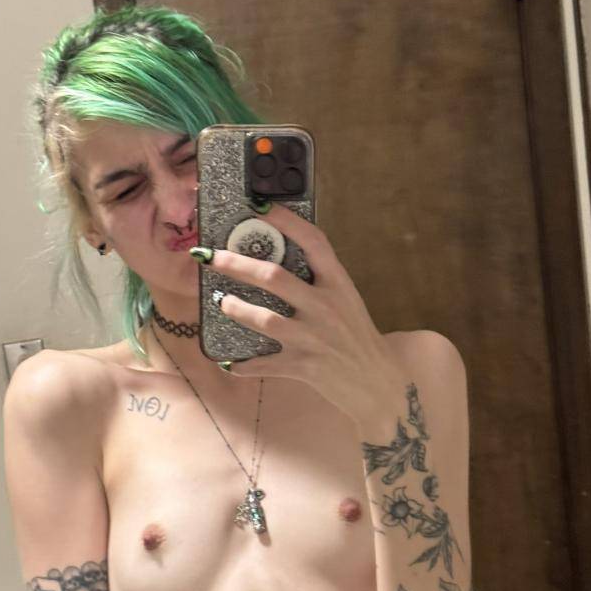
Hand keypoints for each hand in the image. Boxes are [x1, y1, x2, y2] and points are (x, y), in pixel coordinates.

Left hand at [197, 202, 402, 421]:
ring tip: (223, 303)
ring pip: (264, 319)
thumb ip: (320, 283)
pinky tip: (228, 362)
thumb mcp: (346, 302)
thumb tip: (277, 265)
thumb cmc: (358, 339)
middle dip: (236, 265)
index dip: (285, 221)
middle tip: (212, 257)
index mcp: (339, 285)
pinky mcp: (304, 366)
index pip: (313, 242)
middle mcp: (325, 307)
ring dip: (236, 309)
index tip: (259, 206)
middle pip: (273, 278)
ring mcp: (313, 338)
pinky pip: (264, 365)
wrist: (379, 384)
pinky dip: (243, 364)